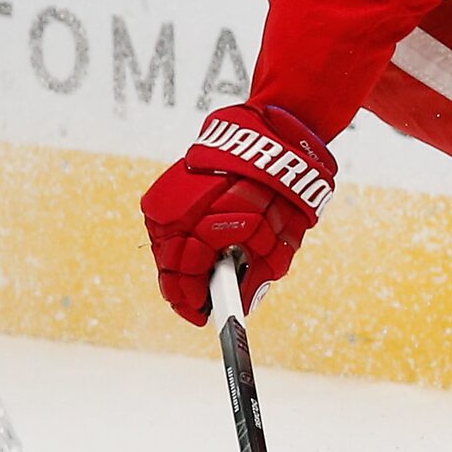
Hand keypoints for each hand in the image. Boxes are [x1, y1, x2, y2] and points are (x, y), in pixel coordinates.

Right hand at [140, 102, 337, 324]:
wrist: (276, 135)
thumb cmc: (284, 187)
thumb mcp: (281, 238)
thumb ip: (259, 272)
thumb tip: (243, 307)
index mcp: (202, 228)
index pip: (187, 278)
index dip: (194, 302)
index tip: (204, 316)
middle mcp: (176, 213)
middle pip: (171, 267)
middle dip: (189, 286)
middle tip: (203, 302)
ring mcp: (167, 200)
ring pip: (167, 249)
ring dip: (186, 264)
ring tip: (206, 273)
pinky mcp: (166, 188)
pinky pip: (169, 228)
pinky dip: (182, 241)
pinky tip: (200, 247)